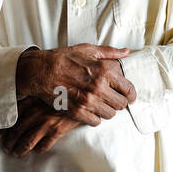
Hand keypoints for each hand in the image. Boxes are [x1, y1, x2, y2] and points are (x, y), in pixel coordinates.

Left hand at [0, 96, 81, 155]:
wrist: (81, 96)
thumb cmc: (59, 93)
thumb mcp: (41, 91)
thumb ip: (28, 98)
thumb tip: (13, 109)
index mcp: (29, 102)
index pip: (11, 119)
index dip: (3, 130)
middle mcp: (35, 113)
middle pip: (16, 133)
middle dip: (9, 143)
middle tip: (6, 148)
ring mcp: (46, 123)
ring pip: (27, 142)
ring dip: (19, 150)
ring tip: (16, 153)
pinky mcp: (57, 131)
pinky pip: (43, 146)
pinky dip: (37, 150)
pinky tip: (35, 150)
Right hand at [16, 44, 135, 125]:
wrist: (41, 70)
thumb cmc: (64, 58)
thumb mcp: (88, 50)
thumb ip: (110, 52)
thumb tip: (126, 52)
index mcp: (104, 71)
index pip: (129, 90)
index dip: (131, 94)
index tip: (129, 96)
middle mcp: (98, 87)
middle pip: (121, 104)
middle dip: (118, 102)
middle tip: (111, 99)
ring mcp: (87, 101)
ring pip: (110, 114)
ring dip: (107, 110)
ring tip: (100, 104)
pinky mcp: (77, 111)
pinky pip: (95, 121)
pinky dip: (94, 117)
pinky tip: (90, 110)